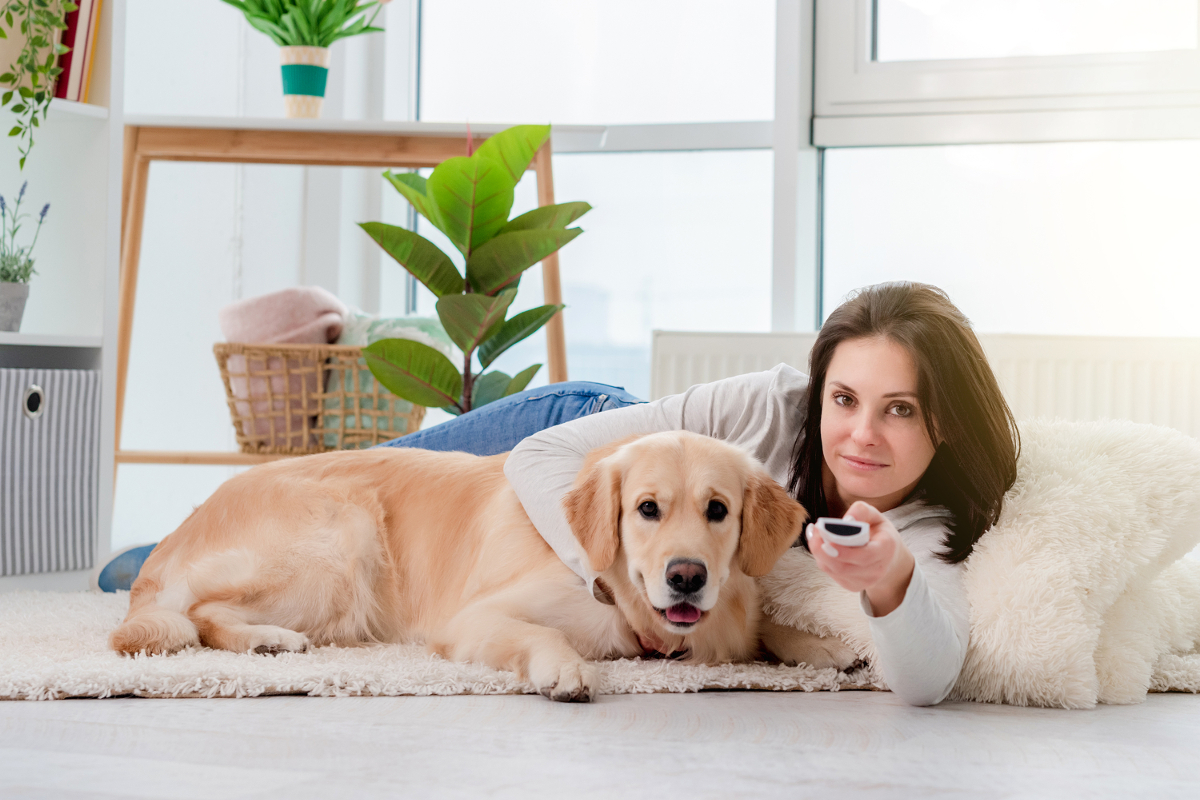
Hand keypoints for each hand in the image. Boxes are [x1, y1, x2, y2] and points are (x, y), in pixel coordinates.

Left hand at [806, 501, 914, 616]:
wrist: (889, 557)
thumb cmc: (879, 533)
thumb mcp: (876, 516)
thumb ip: (862, 511)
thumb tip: (847, 519)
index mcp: (885, 550)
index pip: (865, 556)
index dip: (844, 551)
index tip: (826, 539)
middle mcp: (876, 570)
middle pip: (843, 567)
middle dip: (823, 550)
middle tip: (815, 530)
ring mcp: (864, 581)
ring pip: (834, 570)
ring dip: (819, 553)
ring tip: (814, 534)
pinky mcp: (852, 585)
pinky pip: (831, 573)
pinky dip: (821, 558)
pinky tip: (819, 544)